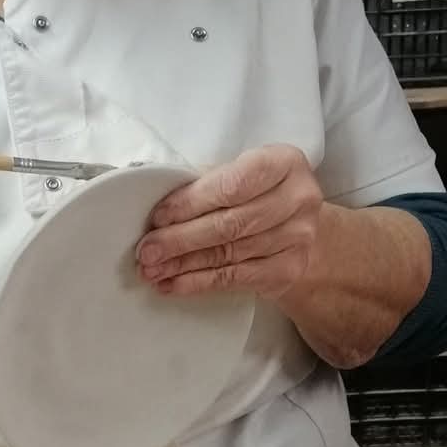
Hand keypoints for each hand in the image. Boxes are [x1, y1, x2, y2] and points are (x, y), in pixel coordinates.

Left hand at [137, 146, 321, 298]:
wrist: (296, 224)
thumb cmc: (256, 191)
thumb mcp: (237, 172)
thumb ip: (204, 183)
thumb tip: (158, 214)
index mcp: (284, 162)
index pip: (231, 185)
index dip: (191, 203)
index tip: (158, 218)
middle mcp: (299, 198)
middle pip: (230, 224)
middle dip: (181, 239)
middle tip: (147, 252)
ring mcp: (299, 237)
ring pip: (229, 254)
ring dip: (184, 264)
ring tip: (152, 270)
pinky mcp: (290, 269)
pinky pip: (236, 278)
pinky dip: (200, 282)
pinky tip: (174, 284)